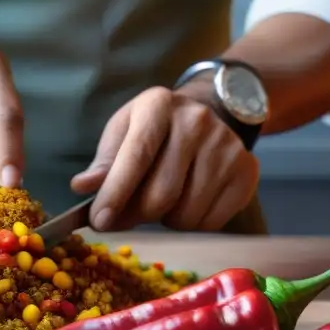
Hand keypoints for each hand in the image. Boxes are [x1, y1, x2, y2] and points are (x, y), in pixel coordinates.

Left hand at [71, 86, 258, 231]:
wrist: (212, 110)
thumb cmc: (156, 127)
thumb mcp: (124, 131)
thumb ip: (104, 161)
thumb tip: (83, 187)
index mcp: (159, 106)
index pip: (137, 156)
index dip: (116, 193)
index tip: (100, 221)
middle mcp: (197, 121)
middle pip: (161, 194)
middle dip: (137, 215)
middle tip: (126, 216)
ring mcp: (227, 147)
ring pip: (186, 214)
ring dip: (166, 220)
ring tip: (164, 199)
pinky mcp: (247, 172)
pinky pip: (211, 222)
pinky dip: (193, 223)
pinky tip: (188, 201)